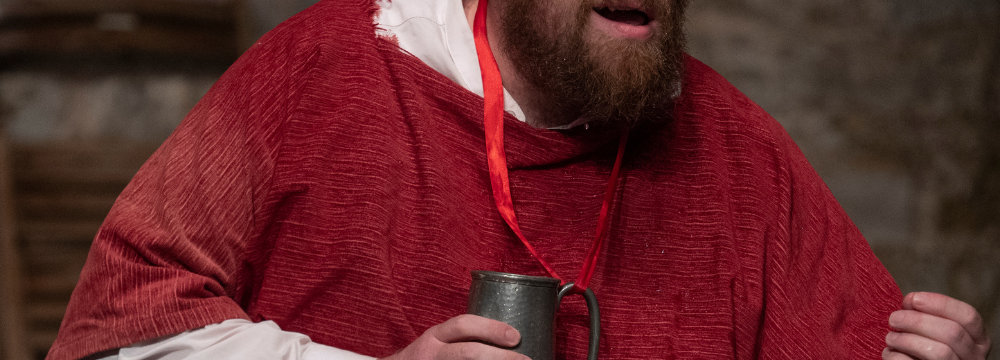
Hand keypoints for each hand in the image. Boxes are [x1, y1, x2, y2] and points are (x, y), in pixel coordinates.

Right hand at [380, 314, 529, 359]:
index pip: (463, 325)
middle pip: (469, 353)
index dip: (491, 329)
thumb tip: (510, 340)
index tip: (516, 336)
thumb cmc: (426, 358)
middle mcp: (432, 354)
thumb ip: (463, 340)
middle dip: (501, 357)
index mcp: (435, 336)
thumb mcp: (438, 342)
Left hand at [883, 292, 991, 359]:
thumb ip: (927, 315)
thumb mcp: (934, 331)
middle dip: (918, 321)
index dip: (941, 304)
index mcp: (977, 340)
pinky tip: (890, 352)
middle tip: (894, 318)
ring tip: (891, 338)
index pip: (968, 316)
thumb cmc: (924, 348)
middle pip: (952, 332)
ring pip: (939, 352)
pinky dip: (898, 356)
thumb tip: (912, 300)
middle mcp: (974, 357)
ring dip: (908, 340)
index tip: (914, 298)